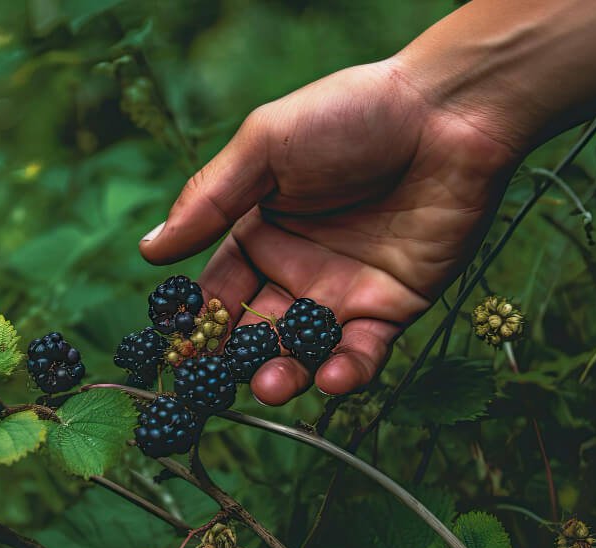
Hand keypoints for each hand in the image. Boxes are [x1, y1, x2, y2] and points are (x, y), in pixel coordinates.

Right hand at [139, 62, 518, 404]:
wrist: (447, 113)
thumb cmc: (349, 115)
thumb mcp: (265, 147)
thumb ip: (209, 201)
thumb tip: (147, 251)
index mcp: (258, 230)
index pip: (218, 289)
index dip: (199, 321)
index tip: (180, 350)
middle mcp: (296, 267)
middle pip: (257, 329)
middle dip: (238, 360)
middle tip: (221, 383)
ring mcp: (343, 291)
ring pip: (305, 349)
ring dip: (286, 374)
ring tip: (271, 386)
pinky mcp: (393, 306)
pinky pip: (364, 351)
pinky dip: (347, 371)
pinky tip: (331, 377)